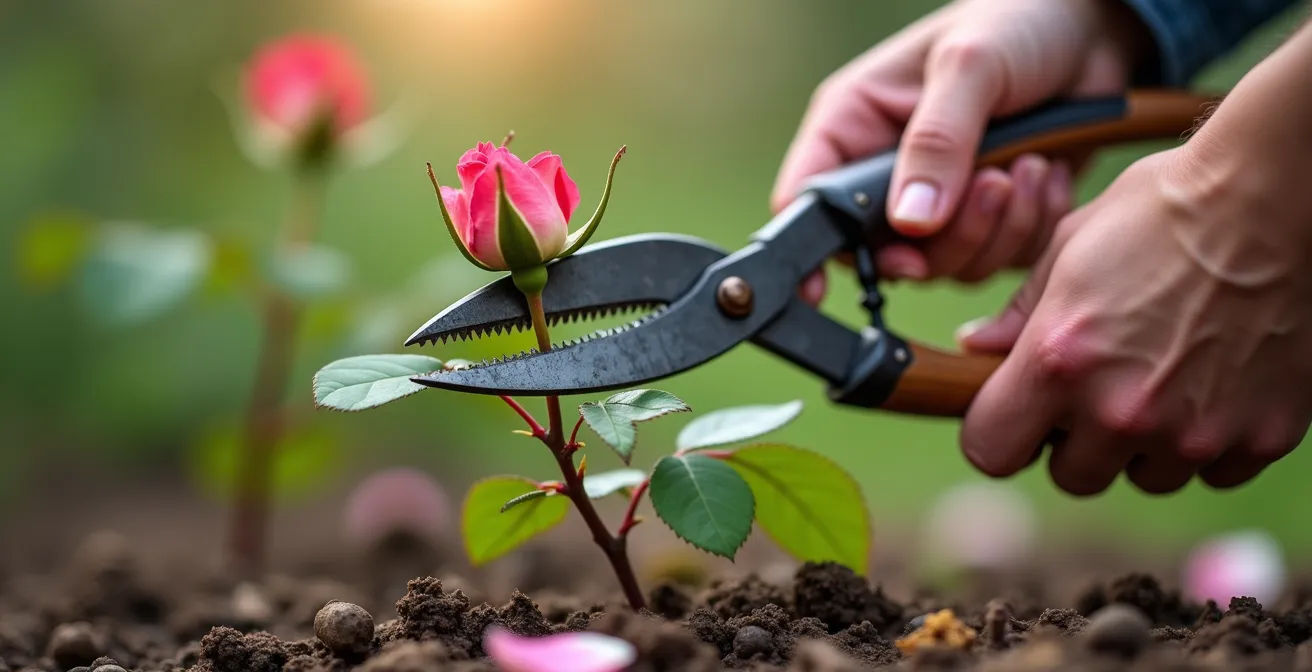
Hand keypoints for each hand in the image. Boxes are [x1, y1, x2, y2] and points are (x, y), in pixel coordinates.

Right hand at [776, 0, 1151, 303]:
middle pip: (887, 254)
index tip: (823, 291)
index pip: (808, 203)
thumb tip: (911, 224)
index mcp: (854, 128)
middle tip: (992, 183)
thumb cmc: (1018, 22)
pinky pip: (1000, 262)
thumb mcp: (970, 65)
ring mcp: (938, 205)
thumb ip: (937, 143)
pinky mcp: (988, 222)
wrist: (1096, 30)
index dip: (812, 252)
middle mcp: (888, 175)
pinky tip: (1047, 172)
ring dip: (998, 228)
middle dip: (946, 237)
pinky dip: (1032, 227)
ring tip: (1029, 164)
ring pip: (947, 267)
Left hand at [957, 143, 1311, 494]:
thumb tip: (977, 348)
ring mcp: (1195, 432)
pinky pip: (1215, 470)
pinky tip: (1217, 380)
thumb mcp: (1068, 247)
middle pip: (1072, 475)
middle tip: (1102, 384)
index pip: (990, 451)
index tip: (1018, 410)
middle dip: (1076, 439)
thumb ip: (1017, 314)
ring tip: (1165, 374)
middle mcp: (1120, 411)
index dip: (998, 432)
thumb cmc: (1163, 209)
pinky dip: (1211, 439)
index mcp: (1058, 361)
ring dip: (1145, 442)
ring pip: (1145, 476)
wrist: (1278, 195)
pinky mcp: (1261, 437)